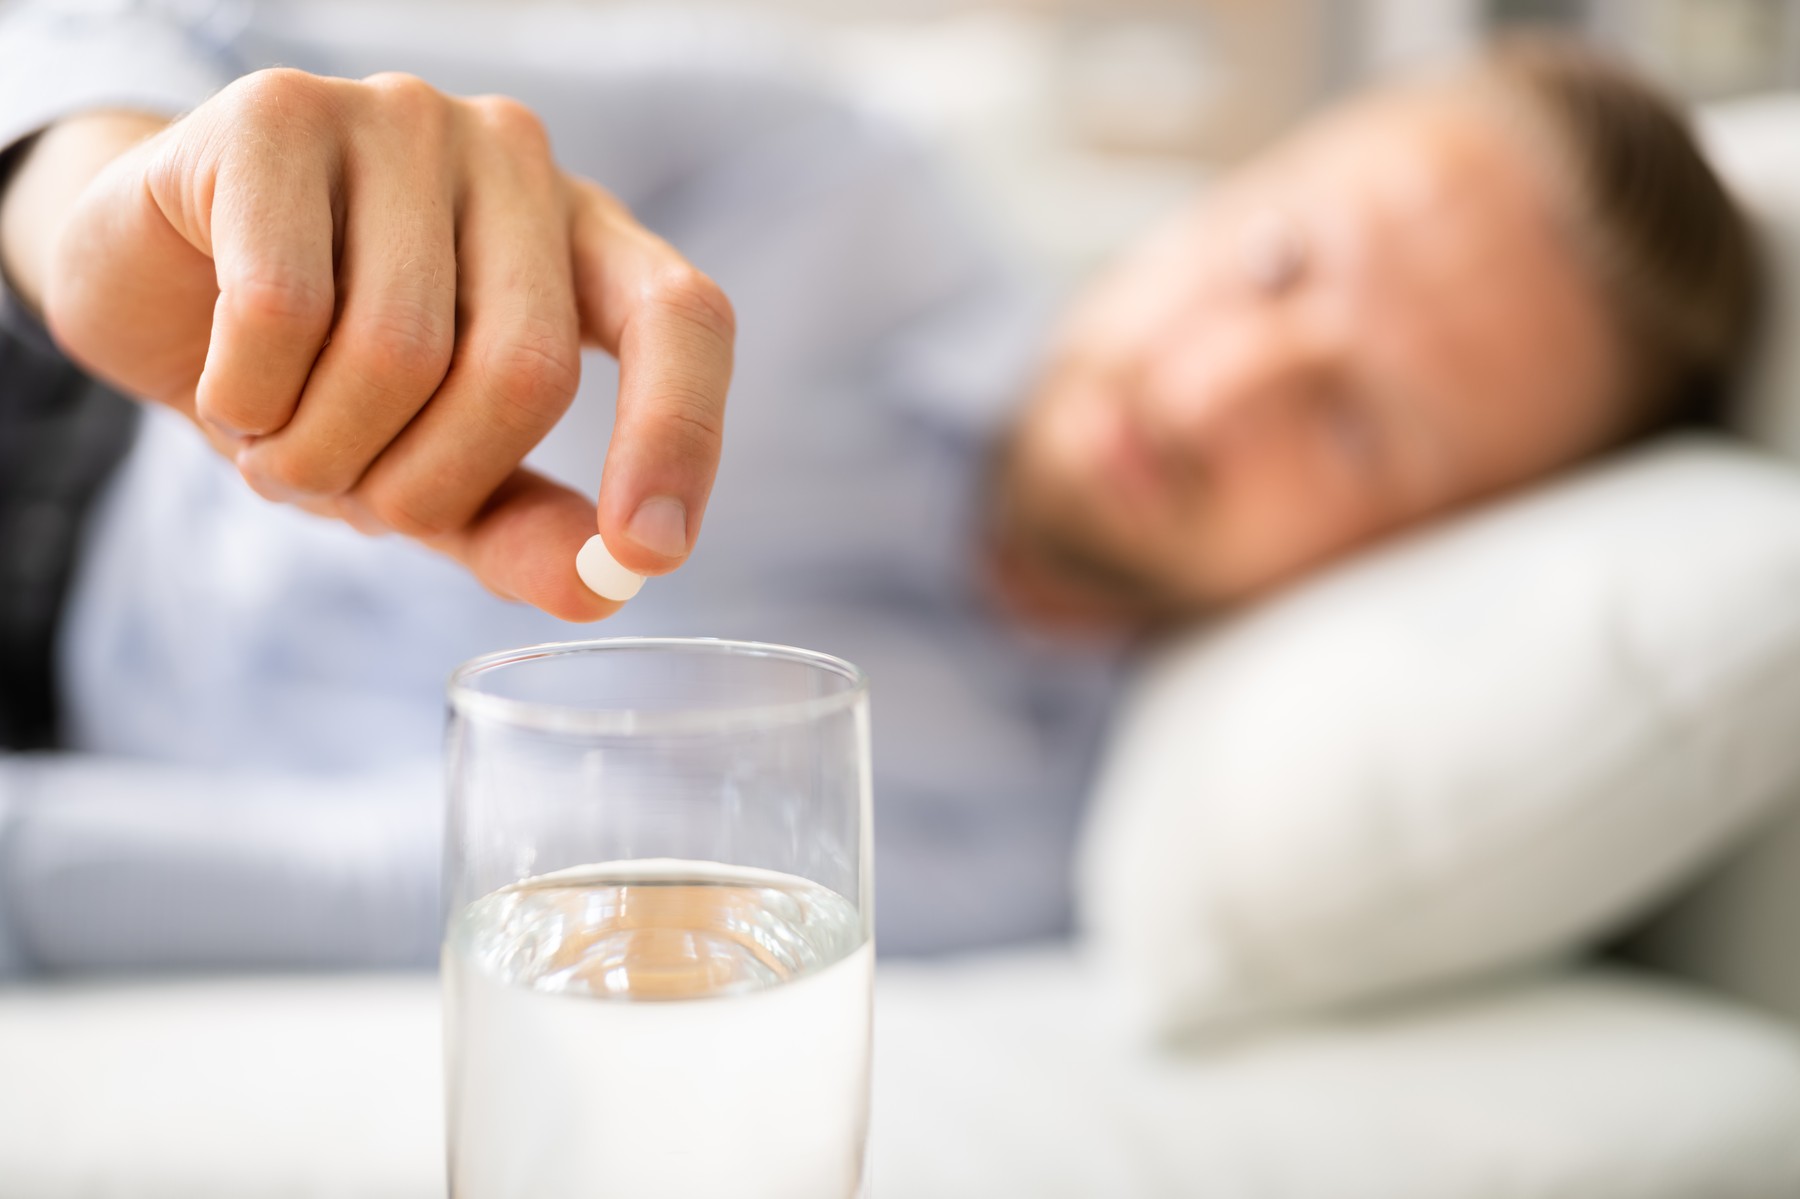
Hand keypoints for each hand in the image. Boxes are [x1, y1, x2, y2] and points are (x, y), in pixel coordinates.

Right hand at [5, 69, 733, 619]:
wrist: (151, 282)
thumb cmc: (320, 379)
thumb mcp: (434, 474)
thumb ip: (522, 528)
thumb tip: (603, 590)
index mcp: (584, 239)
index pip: (682, 318)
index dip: (680, 435)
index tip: (650, 555)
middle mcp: (514, 160)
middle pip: (525, 369)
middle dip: (428, 485)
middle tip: (355, 498)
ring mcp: (403, 120)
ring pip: (397, 350)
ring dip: (319, 455)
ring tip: (278, 440)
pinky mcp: (279, 112)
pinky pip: (283, 310)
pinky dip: (248, 398)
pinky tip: (231, 387)